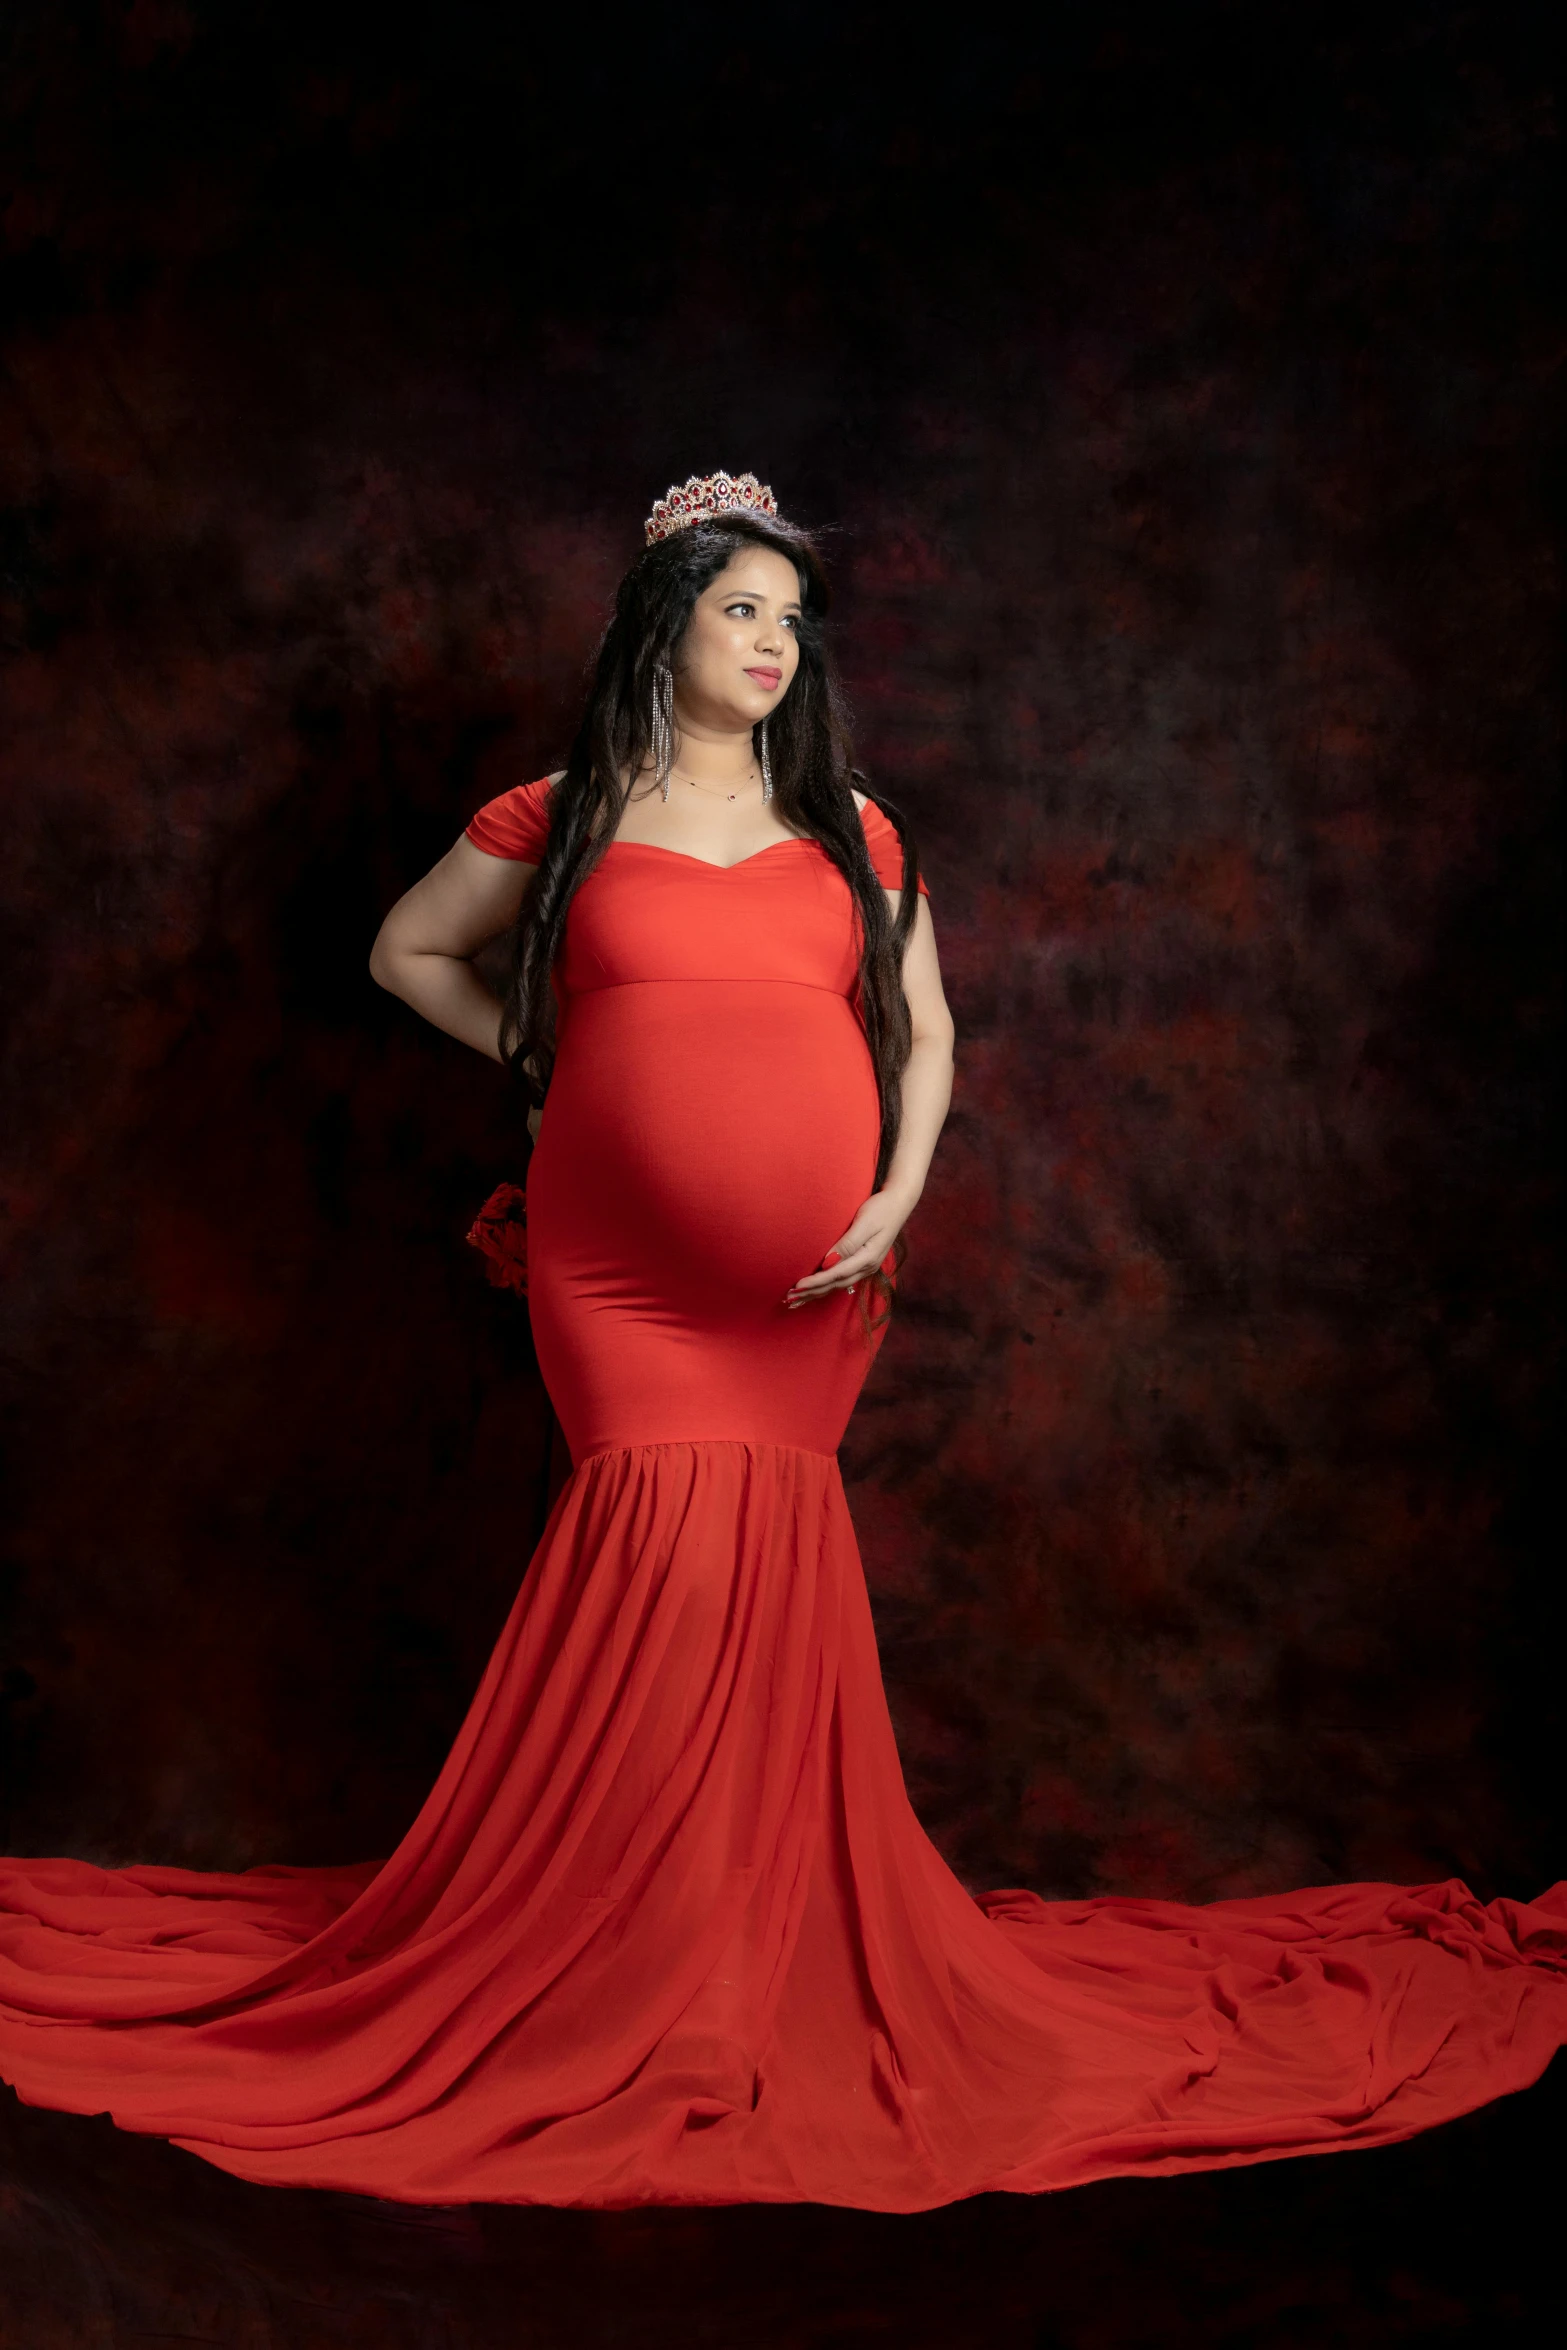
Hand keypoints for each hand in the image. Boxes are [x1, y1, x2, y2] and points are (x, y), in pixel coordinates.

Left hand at [784, 1187, 915, 1307]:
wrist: (899, 1203)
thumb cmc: (880, 1209)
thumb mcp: (864, 1224)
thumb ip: (847, 1244)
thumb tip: (828, 1262)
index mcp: (867, 1258)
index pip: (835, 1275)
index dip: (816, 1282)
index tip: (797, 1286)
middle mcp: (867, 1267)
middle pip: (835, 1285)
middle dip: (812, 1293)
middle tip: (789, 1299)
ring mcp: (866, 1267)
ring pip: (838, 1286)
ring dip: (816, 1293)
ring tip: (797, 1300)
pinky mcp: (863, 1263)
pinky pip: (841, 1280)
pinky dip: (826, 1286)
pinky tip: (815, 1291)